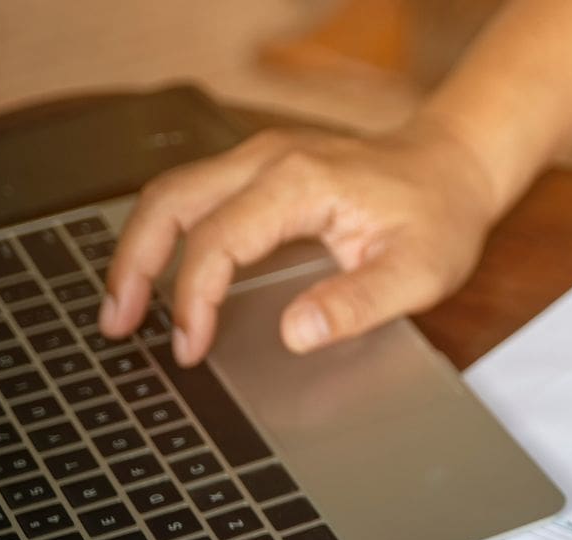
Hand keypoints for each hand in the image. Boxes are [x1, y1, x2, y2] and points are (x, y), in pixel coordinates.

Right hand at [101, 118, 503, 365]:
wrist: (455, 168)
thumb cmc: (439, 216)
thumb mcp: (418, 273)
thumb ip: (356, 305)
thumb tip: (295, 336)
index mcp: (300, 183)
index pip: (218, 241)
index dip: (193, 299)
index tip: (191, 347)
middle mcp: (269, 160)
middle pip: (168, 202)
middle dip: (132, 264)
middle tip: (116, 323)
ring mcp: (261, 159)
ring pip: (171, 193)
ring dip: (140, 247)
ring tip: (122, 306)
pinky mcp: (262, 169)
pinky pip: (195, 195)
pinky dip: (166, 234)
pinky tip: (161, 273)